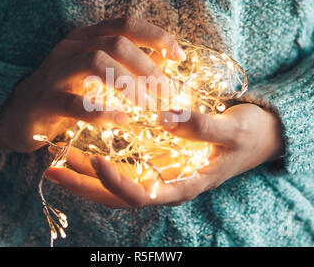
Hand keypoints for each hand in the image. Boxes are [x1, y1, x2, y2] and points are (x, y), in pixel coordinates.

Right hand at [0, 17, 185, 151]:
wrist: (18, 113)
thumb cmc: (66, 93)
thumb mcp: (96, 74)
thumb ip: (124, 67)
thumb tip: (164, 67)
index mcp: (86, 38)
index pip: (125, 25)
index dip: (156, 37)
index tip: (179, 57)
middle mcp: (71, 48)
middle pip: (115, 43)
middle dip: (147, 67)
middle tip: (165, 93)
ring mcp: (56, 72)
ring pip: (96, 62)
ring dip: (129, 84)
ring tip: (147, 106)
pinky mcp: (45, 100)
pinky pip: (75, 103)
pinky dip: (102, 112)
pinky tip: (121, 120)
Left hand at [45, 103, 283, 207]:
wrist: (261, 134)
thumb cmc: (250, 135)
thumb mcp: (233, 130)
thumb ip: (202, 127)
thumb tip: (165, 118)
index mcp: (185, 184)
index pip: (143, 195)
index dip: (117, 183)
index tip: (97, 161)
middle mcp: (168, 181)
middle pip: (118, 194)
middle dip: (85, 184)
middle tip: (52, 168)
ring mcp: (160, 170)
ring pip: (116, 180)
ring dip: (86, 171)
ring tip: (57, 155)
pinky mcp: (158, 156)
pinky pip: (125, 161)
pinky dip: (101, 155)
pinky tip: (83, 142)